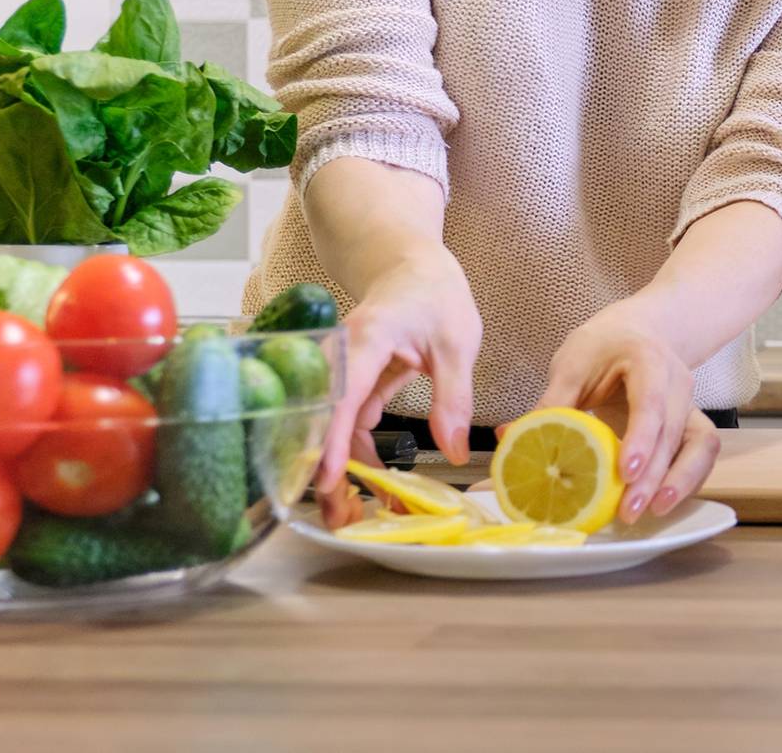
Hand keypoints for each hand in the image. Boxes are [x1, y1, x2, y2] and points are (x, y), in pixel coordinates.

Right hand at [316, 247, 481, 491]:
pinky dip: (360, 452)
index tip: (325, 479)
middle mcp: (344, 358)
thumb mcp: (456, 344)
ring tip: (357, 512)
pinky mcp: (355, 383)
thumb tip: (454, 450)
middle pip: (326, 420)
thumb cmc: (434, 294)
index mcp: (366, 341)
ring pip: (336, 427)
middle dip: (326, 471)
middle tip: (339, 517)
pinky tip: (376, 482)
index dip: (329, 440)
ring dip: (346, 469)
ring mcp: (346, 372)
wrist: (413, 264)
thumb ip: (453, 398)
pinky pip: (350, 422)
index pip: (341, 395)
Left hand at [533, 304, 722, 523]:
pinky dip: (687, 480)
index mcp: (648, 359)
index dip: (641, 437)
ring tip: (652, 511)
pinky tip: (661, 503)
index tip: (624, 471)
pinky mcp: (692, 422)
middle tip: (626, 510)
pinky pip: (702, 454)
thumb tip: (510, 439)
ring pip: (699, 445)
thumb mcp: (573, 363)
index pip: (650, 400)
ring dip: (679, 481)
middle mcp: (678, 381)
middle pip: (672, 432)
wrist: (640, 331)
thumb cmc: (604, 346)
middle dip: (653, 476)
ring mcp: (690, 402)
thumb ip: (551, 402)